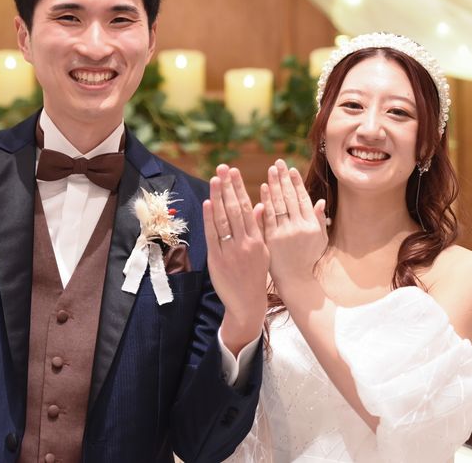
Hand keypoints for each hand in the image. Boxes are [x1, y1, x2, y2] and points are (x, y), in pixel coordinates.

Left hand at [203, 165, 268, 354]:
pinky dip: (209, 218)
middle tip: (223, 168)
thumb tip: (258, 205)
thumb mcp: (264, 251)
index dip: (239, 189)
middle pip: (234, 209)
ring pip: (223, 219)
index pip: (247, 208)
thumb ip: (260, 228)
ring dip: (218, 197)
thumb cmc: (256, 275)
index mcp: (258, 239)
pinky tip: (207, 203)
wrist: (247, 303)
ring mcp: (230, 251)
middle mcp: (245, 243)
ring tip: (215, 179)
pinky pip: (212, 236)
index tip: (234, 173)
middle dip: (228, 186)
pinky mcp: (216, 260)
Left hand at [260, 159, 327, 290]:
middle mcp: (299, 227)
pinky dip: (266, 201)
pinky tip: (263, 188)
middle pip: (290, 198)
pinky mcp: (272, 239)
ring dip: (274, 185)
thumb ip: (319, 220)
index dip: (296, 183)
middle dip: (284, 178)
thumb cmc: (307, 258)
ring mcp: (285, 233)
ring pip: (279, 204)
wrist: (295, 279)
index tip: (291, 169)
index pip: (303, 199)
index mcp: (312, 225)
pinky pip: (268, 216)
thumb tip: (320, 202)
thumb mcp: (319, 240)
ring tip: (271, 170)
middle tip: (278, 163)